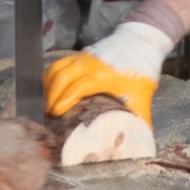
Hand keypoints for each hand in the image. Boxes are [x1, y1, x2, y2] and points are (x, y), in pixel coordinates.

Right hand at [44, 19, 172, 123]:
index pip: (76, 88)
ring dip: (49, 86)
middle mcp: (88, 64)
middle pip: (62, 78)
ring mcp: (81, 57)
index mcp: (102, 75)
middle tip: (48, 114)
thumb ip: (140, 120)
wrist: (140, 44)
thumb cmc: (139, 72)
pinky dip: (50, 76)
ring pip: (56, 70)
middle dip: (52, 97)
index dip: (64, 101)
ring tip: (47, 103)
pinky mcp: (77, 54)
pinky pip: (57, 64)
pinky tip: (49, 89)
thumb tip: (140, 144)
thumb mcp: (141, 97)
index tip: (56, 115)